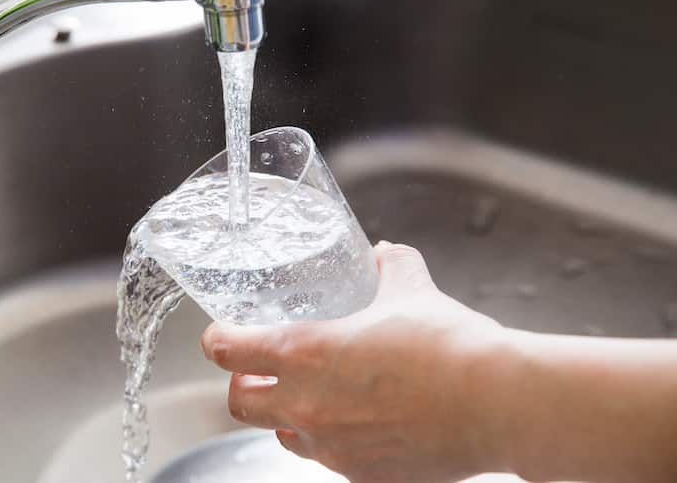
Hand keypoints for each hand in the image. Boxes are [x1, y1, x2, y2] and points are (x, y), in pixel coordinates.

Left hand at [200, 242, 508, 482]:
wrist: (497, 404)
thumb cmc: (450, 345)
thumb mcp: (410, 289)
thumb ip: (389, 267)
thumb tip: (382, 253)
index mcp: (303, 353)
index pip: (227, 351)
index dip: (217, 339)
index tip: (223, 333)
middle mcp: (306, 406)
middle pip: (239, 402)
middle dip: (243, 383)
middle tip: (260, 366)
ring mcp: (332, 448)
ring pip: (282, 434)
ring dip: (286, 413)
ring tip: (313, 393)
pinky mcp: (362, 475)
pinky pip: (329, 458)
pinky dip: (332, 440)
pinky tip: (359, 421)